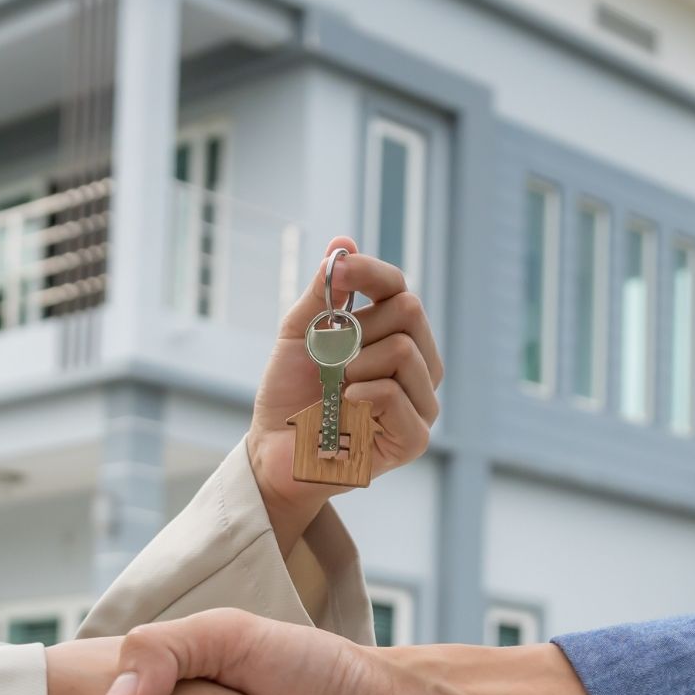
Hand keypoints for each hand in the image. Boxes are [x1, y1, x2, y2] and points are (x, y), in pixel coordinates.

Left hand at [249, 237, 443, 551]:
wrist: (273, 452)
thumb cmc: (289, 396)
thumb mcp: (301, 333)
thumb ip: (325, 291)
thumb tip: (343, 242)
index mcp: (397, 339)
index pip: (400, 289)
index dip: (372, 272)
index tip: (340, 268)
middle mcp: (419, 369)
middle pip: (410, 312)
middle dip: (358, 329)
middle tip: (330, 360)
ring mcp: (422, 405)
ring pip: (405, 350)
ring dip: (354, 365)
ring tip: (335, 391)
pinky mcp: (414, 439)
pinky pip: (396, 394)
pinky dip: (362, 395)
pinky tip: (345, 409)